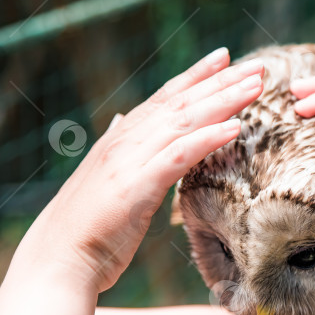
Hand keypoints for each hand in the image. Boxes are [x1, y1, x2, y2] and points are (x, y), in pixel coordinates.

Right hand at [15, 48, 264, 292]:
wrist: (57, 257)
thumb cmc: (84, 225)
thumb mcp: (104, 178)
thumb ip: (117, 145)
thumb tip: (122, 119)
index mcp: (121, 138)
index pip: (165, 97)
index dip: (196, 76)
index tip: (224, 57)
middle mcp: (127, 141)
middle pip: (182, 102)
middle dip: (221, 81)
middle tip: (256, 66)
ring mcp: (130, 161)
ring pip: (184, 121)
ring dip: (223, 101)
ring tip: (255, 86)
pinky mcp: (137, 187)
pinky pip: (179, 157)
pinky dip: (208, 139)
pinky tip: (235, 127)